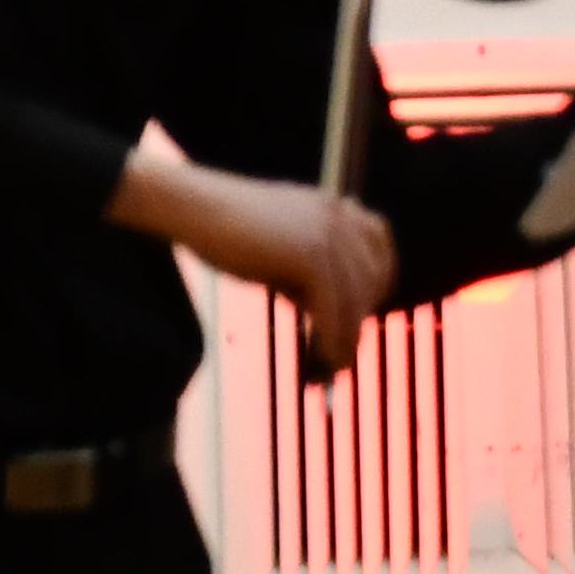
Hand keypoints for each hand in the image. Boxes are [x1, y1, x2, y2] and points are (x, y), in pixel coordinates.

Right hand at [113, 146, 396, 376]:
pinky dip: (331, 339)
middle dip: (359, 317)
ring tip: (334, 368)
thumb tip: (329, 318)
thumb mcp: (281, 248)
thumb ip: (309, 272)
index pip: (378, 240)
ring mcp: (328, 233)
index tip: (364, 310)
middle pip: (371, 277)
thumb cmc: (227, 231)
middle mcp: (338, 216)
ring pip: (354, 298)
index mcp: (332, 206)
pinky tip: (323, 361)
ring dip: (347, 338)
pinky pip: (333, 308)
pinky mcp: (311, 254)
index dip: (378, 278)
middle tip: (343, 353)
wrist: (196, 209)